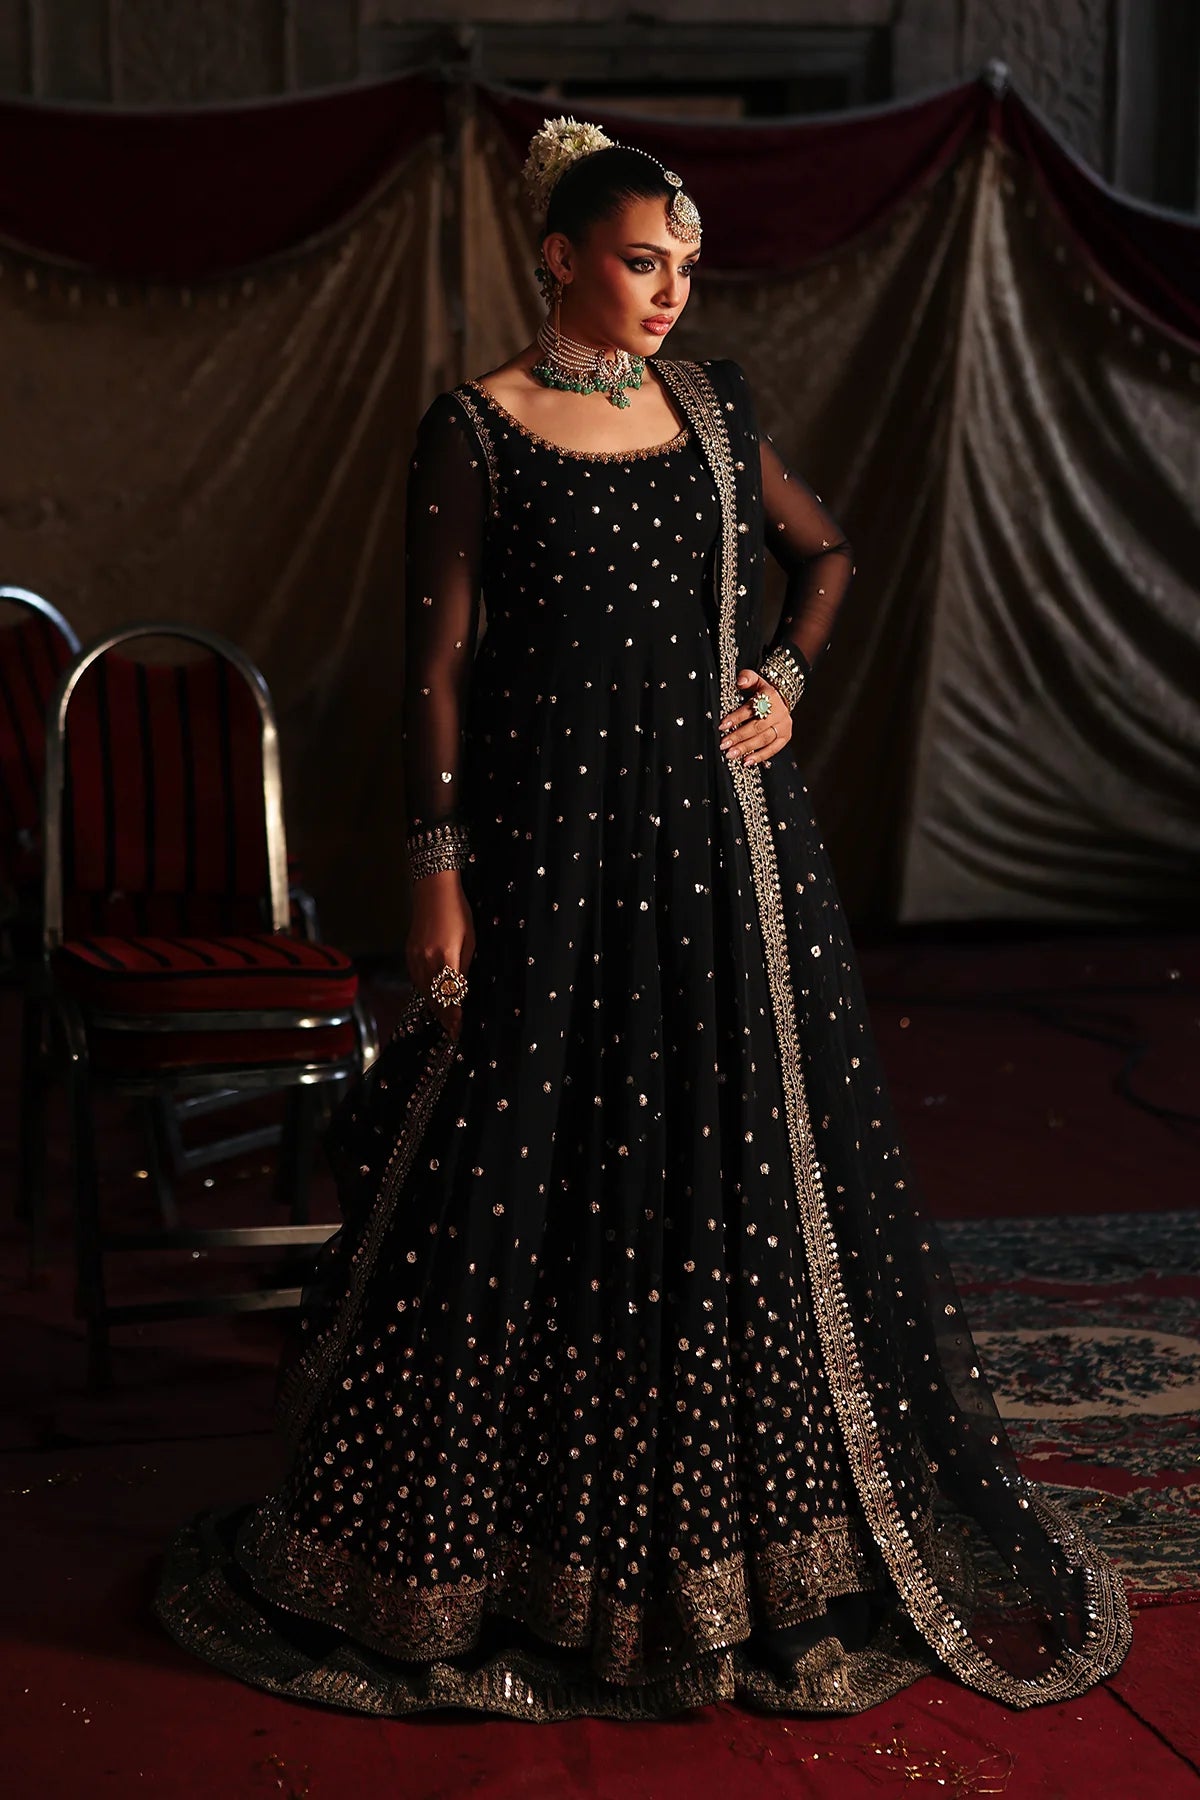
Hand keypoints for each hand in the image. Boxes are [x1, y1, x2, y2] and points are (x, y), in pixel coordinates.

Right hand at [406, 870, 474, 1041]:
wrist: (433, 891)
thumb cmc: (458, 913)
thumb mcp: (470, 940)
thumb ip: (464, 968)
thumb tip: (462, 990)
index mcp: (445, 957)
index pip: (449, 995)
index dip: (454, 1015)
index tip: (459, 1030)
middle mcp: (426, 961)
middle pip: (434, 998)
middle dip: (445, 1017)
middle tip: (454, 1032)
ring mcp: (414, 958)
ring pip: (424, 991)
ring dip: (435, 1007)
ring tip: (446, 1021)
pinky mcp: (409, 954)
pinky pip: (417, 980)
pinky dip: (426, 992)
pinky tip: (434, 998)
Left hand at [717, 669, 792, 766]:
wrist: (783, 698)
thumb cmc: (763, 691)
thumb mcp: (756, 680)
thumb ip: (747, 677)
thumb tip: (740, 681)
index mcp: (770, 697)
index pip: (750, 709)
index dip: (736, 718)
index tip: (722, 726)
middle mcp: (779, 713)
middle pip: (757, 727)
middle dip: (739, 737)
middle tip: (724, 745)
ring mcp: (783, 726)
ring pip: (764, 740)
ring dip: (747, 748)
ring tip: (731, 755)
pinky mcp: (785, 737)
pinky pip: (773, 749)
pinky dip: (760, 756)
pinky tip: (747, 761)